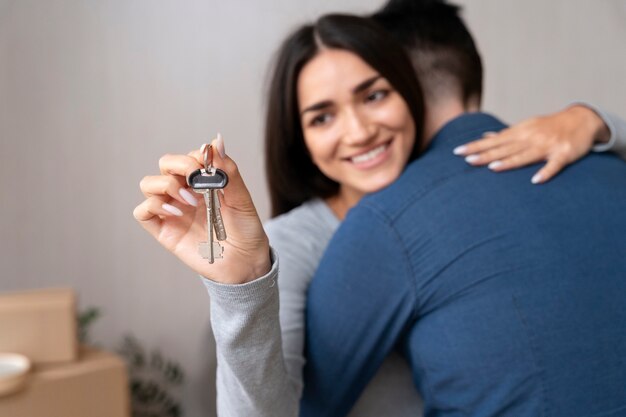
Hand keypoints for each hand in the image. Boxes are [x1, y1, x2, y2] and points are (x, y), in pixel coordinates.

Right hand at [133, 136, 270, 283]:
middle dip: (179, 165)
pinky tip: (177, 213)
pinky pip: (143, 212)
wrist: (246, 264)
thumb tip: (217, 141)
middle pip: (165, 165)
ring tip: (190, 200)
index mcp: (204, 183)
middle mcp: (185, 194)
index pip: (188, 157)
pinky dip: (153, 206)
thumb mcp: (242, 199)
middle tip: (196, 179)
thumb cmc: (246, 232)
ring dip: (166, 185)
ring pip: (149, 184)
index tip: (209, 167)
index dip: (196, 157)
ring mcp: (173, 211)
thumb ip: (229, 171)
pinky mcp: (164, 231)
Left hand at [453, 105, 609, 183]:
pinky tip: (535, 180)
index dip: (475, 146)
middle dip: (485, 154)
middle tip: (467, 160)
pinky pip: (554, 165)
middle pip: (504, 148)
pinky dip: (545, 172)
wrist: (582, 119)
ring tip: (492, 168)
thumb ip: (505, 135)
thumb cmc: (549, 126)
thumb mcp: (526, 127)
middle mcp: (530, 138)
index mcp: (520, 132)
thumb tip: (484, 137)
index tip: (457, 151)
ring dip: (509, 162)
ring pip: (525, 155)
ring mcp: (547, 146)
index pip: (492, 141)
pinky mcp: (563, 154)